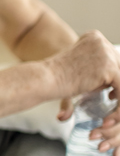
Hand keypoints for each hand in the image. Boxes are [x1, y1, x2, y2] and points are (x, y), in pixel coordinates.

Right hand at [50, 32, 119, 155]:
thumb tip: (106, 91)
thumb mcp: (78, 69)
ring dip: (118, 98)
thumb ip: (94, 74)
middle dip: (116, 86)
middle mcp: (102, 42)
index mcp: (94, 38)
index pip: (114, 60)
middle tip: (110, 99)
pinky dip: (118, 107)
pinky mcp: (109, 68)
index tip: (109, 93)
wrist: (43, 79)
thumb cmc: (54, 78)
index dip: (114, 77)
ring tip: (110, 111)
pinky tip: (109, 117)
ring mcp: (106, 53)